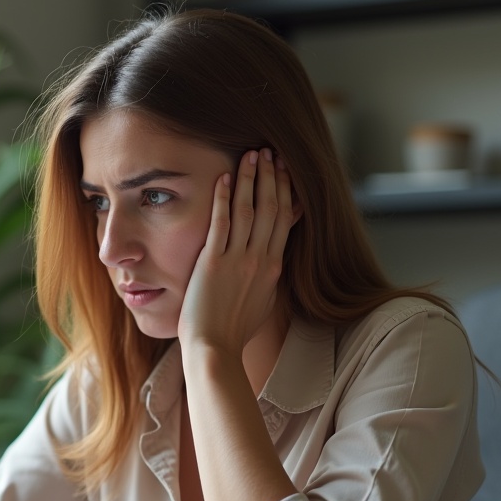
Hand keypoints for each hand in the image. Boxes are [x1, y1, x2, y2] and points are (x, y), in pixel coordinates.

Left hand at [178, 147, 299, 352]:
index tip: (285, 170)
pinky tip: (223, 178)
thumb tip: (272, 263)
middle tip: (271, 152)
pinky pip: (221, 223)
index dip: (286, 191)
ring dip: (251, 179)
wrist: (216, 349)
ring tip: (252, 155)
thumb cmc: (234, 331)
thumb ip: (268, 278)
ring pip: (249, 210)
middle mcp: (261, 259)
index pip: (285, 220)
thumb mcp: (262, 301)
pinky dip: (223, 198)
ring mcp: (238, 260)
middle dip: (272, 176)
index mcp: (274, 267)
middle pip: (272, 207)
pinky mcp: (214, 262)